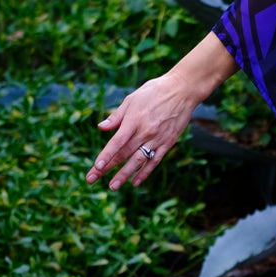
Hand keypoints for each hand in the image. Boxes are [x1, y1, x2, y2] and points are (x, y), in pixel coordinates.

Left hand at [86, 33, 235, 189]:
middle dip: (107, 168)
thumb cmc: (154, 91)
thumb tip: (101, 127)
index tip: (96, 167)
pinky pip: (154, 161)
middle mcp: (145, 132)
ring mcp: (157, 139)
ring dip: (124, 175)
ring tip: (113, 186)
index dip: (106, 155)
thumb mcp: (132, 99)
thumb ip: (117, 116)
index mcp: (134, 120)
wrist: (183, 90)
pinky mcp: (168, 143)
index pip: (116, 142)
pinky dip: (145, 172)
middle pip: (123, 154)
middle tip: (92, 179)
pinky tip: (135, 182)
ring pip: (138, 161)